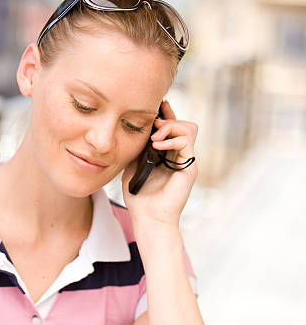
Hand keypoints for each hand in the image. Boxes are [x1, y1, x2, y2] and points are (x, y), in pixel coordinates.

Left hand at [122, 100, 197, 229]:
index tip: (155, 107)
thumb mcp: (134, 165)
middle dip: (168, 118)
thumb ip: (139, 147)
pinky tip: (158, 145)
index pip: (173, 128)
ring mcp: (186, 161)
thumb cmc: (139, 196)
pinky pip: (186, 142)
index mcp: (168, 155)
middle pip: (184, 124)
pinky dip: (172, 139)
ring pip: (188, 129)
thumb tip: (139, 128)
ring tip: (154, 138)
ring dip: (170, 126)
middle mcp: (179, 157)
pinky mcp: (189, 168)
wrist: (149, 217)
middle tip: (153, 126)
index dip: (166, 114)